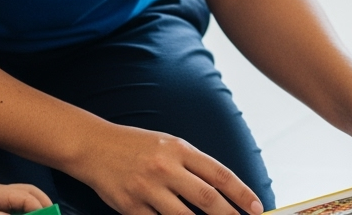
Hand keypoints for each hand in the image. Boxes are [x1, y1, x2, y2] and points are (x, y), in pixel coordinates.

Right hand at [70, 121, 263, 214]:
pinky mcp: (131, 207)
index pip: (219, 174)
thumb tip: (222, 189)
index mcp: (180, 150)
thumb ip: (193, 165)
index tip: (256, 207)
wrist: (95, 147)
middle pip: (207, 198)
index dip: (241, 193)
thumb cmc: (136, 145)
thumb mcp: (169, 144)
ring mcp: (148, 189)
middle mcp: (166, 168)